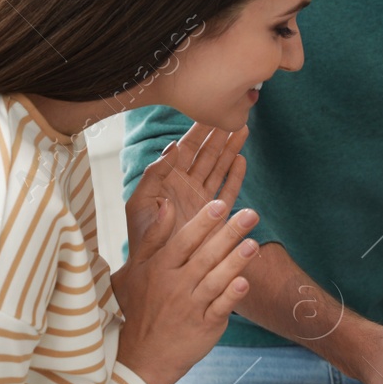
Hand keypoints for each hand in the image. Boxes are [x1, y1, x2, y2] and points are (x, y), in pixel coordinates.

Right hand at [113, 198, 259, 383]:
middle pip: (205, 256)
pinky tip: (245, 282)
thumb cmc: (140, 307)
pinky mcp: (204, 326)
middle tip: (251, 214)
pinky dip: (231, 296)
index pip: (184, 241)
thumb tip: (167, 205)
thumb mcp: (135, 270)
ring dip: (235, 262)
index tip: (220, 205)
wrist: (142, 356)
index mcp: (159, 270)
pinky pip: (220, 308)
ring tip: (253, 244)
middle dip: (228, 234)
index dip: (202, 223)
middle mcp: (175, 286)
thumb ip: (154, 237)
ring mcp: (190, 307)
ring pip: (215, 280)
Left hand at [126, 124, 247, 256]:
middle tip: (234, 115)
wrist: (156, 269)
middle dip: (220, 135)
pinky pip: (228, 190)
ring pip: (220, 168)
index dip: (199, 131)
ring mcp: (202, 199)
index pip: (186, 149)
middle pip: (207, 154)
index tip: (212, 113)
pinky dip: (235, 176)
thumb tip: (172, 148)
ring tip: (243, 131)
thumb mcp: (139, 203)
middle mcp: (186, 186)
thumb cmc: (141, 238)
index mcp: (168, 179)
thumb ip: (154, 175)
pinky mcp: (214, 215)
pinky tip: (242, 161)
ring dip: (231, 150)